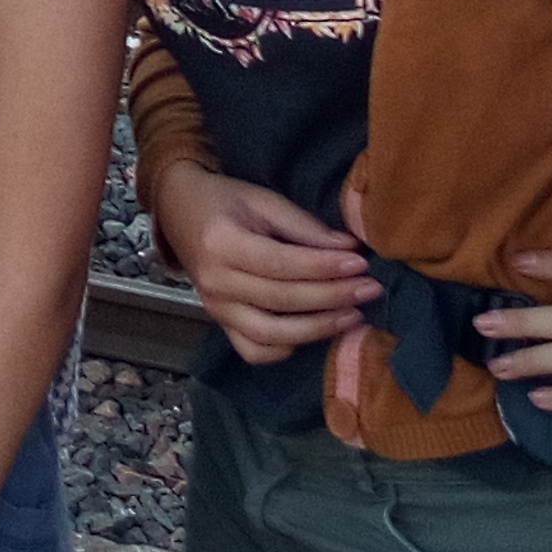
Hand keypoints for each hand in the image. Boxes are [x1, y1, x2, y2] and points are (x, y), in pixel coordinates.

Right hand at [154, 163, 373, 367]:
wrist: (181, 213)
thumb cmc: (225, 201)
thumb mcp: (263, 200)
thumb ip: (304, 226)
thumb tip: (349, 248)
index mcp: (223, 243)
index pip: (282, 264)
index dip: (324, 268)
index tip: (360, 264)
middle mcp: (216, 283)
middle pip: (282, 300)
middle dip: (332, 297)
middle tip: (370, 290)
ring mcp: (216, 309)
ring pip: (270, 334)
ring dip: (317, 328)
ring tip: (353, 315)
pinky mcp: (221, 324)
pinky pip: (254, 350)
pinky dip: (285, 349)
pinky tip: (314, 333)